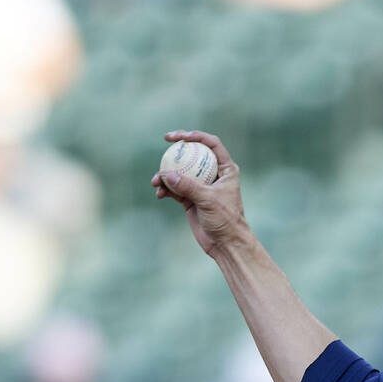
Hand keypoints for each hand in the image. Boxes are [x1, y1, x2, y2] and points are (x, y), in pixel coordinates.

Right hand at [154, 130, 248, 257]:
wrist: (225, 244)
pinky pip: (175, 188)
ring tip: (156, 182)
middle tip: (166, 144)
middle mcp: (213, 175)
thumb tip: (166, 174)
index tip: (179, 137)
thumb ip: (188, 186)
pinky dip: (166, 189)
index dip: (196, 136)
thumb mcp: (209, 201)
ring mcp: (201, 186)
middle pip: (193, 154)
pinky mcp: (191, 199)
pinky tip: (159, 193)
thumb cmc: (226, 220)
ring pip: (180, 172)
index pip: (211, 144)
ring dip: (167, 175)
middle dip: (178, 150)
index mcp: (225, 169)